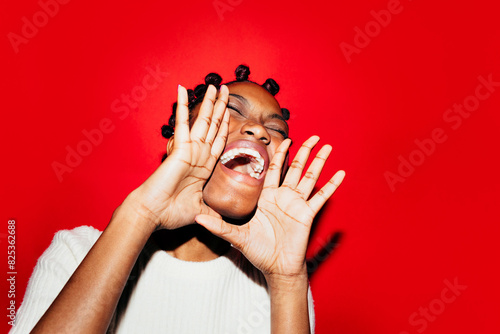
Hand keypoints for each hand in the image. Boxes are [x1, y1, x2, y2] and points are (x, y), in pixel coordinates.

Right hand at [127, 84, 229, 229]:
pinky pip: (183, 122)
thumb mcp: (201, 211)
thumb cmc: (172, 213)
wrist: (154, 214)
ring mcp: (190, 149)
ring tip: (214, 85)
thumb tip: (225, 222)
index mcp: (204, 167)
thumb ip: (213, 212)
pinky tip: (182, 89)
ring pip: (203, 120)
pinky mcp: (180, 148)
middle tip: (225, 89)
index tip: (230, 111)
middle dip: (221, 107)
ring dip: (209, 102)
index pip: (218, 140)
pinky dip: (183, 105)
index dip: (225, 125)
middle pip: (213, 126)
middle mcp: (198, 154)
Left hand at [195, 136, 344, 278]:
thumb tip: (197, 217)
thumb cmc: (258, 251)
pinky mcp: (307, 214)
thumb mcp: (237, 236)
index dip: (279, 154)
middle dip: (304, 151)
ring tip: (328, 147)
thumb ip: (218, 225)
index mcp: (267, 197)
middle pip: (295, 168)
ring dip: (319, 162)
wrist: (276, 268)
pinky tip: (340, 173)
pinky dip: (331, 185)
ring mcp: (297, 204)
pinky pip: (321, 197)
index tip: (285, 139)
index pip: (274, 169)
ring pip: (309, 177)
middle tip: (313, 136)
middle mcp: (283, 196)